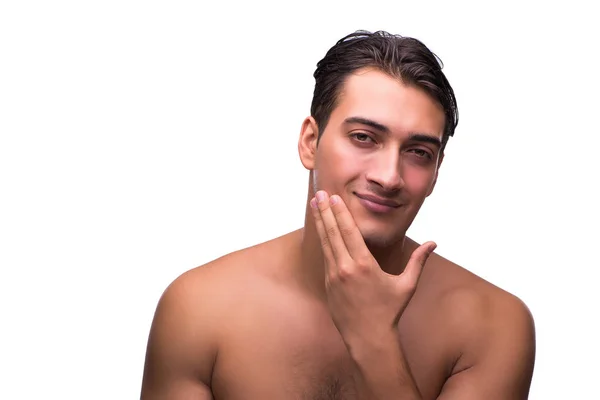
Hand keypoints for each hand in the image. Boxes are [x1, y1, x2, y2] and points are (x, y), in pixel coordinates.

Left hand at [310, 190, 436, 346]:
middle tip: (319, 193)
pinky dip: (323, 241)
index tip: (333, 197)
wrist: (369, 339)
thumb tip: (434, 243)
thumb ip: (418, 261)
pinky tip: (321, 230)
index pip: (349, 232)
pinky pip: (325, 257)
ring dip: (320, 223)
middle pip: (333, 233)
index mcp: (364, 265)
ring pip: (325, 243)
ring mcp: (333, 277)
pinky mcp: (327, 285)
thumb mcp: (407, 285)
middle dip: (325, 211)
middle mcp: (345, 268)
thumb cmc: (390, 312)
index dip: (340, 212)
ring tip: (315, 205)